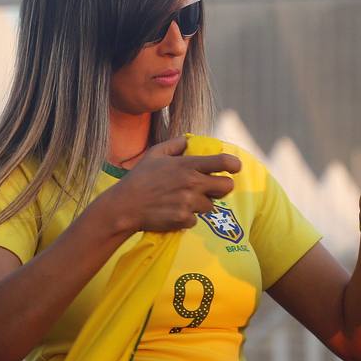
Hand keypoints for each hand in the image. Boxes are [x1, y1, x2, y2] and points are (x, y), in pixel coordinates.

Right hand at [99, 137, 240, 233]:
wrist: (124, 206)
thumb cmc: (139, 179)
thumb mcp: (154, 154)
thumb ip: (175, 145)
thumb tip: (189, 140)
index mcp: (188, 166)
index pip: (223, 162)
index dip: (234, 165)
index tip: (235, 168)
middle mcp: (192, 183)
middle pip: (227, 187)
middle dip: (221, 187)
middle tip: (209, 189)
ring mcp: (189, 203)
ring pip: (211, 205)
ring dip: (200, 205)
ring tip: (181, 201)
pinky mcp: (184, 219)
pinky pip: (196, 220)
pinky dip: (187, 218)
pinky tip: (173, 212)